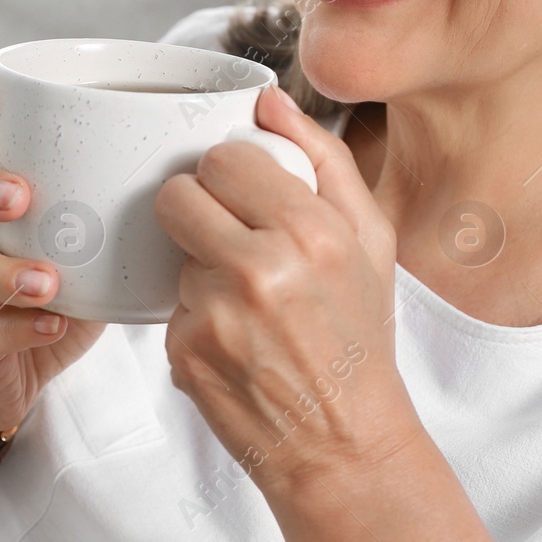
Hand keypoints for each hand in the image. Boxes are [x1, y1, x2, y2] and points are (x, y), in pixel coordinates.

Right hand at [0, 81, 106, 466]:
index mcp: (0, 184)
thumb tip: (219, 139)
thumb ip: (133, 186)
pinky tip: (54, 323)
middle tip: (21, 196)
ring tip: (48, 280)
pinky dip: (20, 326)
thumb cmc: (70, 280)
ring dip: (3, 270)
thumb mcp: (98, 225)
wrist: (20, 369)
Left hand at [155, 85, 419, 494]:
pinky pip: (169, 304)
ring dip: (199, 266)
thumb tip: (268, 99)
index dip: (230, 175)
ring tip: (246, 301)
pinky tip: (234, 339)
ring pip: (172, 251)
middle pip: (178, 194)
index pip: (222, 158)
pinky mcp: (183, 353)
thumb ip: (323, 158)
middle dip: (198, 208)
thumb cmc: (360, 337)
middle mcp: (260, 270)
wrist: (344, 443)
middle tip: (231, 237)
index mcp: (310, 231)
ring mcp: (215, 315)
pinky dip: (194, 316)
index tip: (246, 196)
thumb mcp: (371, 239)